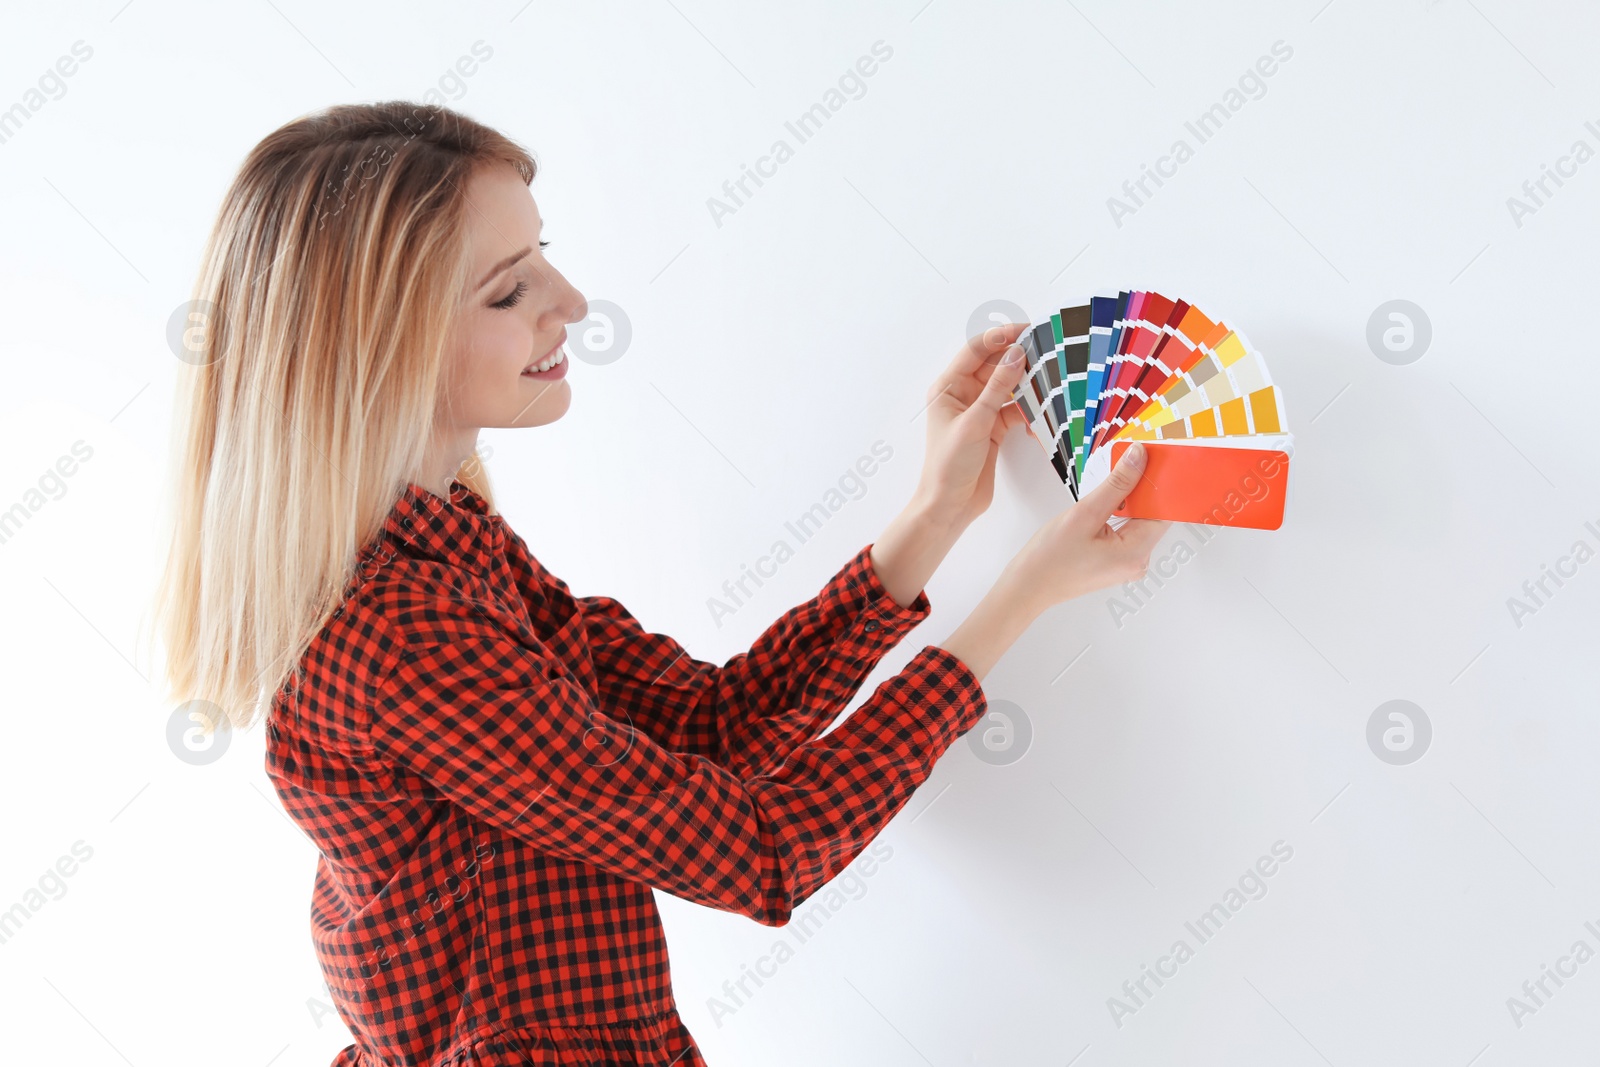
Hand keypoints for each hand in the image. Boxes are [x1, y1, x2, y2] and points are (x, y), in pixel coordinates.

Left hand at [912, 323, 1032, 529]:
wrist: (950, 506)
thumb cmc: (949, 466)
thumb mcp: (975, 423)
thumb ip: (998, 388)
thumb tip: (1016, 355)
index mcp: (948, 388)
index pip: (975, 351)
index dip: (1000, 338)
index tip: (1026, 330)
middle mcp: (963, 396)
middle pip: (995, 366)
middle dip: (1019, 360)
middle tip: (1048, 352)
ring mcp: (979, 412)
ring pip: (1008, 388)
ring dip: (1028, 386)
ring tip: (1051, 381)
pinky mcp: (993, 428)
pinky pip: (1015, 410)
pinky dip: (1029, 411)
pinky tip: (1041, 417)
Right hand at [1000, 442, 1171, 612]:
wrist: (1028, 586)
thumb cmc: (1050, 558)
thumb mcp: (1084, 513)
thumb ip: (1117, 484)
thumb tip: (1138, 457)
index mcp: (1136, 553)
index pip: (1164, 509)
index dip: (1159, 482)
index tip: (1150, 458)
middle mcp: (1138, 561)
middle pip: (1152, 514)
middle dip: (1141, 488)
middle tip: (1126, 462)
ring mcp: (1127, 562)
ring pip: (1138, 520)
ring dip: (1127, 499)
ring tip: (1109, 484)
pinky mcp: (1116, 560)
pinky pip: (1126, 530)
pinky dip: (1119, 513)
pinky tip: (1103, 504)